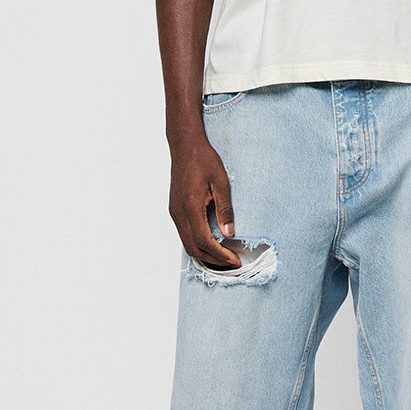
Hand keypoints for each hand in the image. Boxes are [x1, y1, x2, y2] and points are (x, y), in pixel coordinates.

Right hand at [169, 133, 241, 268]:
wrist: (185, 146)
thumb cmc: (204, 160)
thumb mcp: (221, 182)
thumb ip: (225, 209)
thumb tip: (229, 233)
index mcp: (190, 207)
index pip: (204, 242)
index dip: (220, 255)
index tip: (236, 260)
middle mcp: (179, 213)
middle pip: (193, 248)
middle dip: (213, 261)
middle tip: (233, 263)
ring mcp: (174, 212)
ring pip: (187, 244)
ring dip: (205, 255)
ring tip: (224, 257)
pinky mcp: (174, 210)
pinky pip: (184, 235)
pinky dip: (197, 245)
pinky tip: (211, 244)